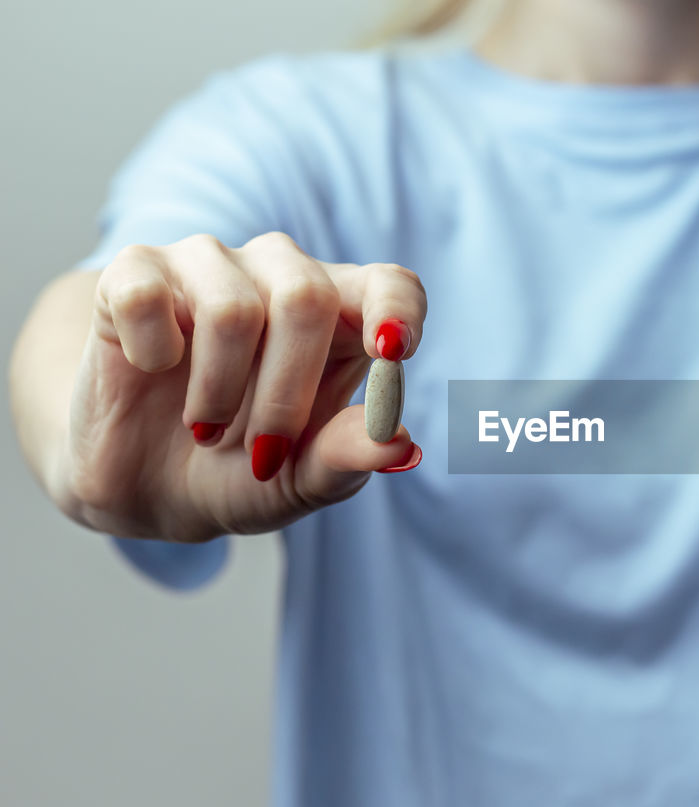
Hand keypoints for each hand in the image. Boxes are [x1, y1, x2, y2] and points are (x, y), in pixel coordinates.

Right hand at [63, 232, 426, 541]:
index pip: (391, 285)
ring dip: (218, 392)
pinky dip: (151, 355)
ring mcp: (209, 264)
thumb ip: (348, 457)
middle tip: (265, 454)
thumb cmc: (242, 471)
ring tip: (206, 430)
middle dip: (288, 392)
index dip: (398, 311)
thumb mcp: (301, 481)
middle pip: (307, 298)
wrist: (147, 488)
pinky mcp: (136, 271)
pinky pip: (147, 297)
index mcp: (344, 317)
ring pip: (231, 309)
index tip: (391, 354)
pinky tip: (152, 370)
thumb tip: (400, 445)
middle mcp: (282, 274)